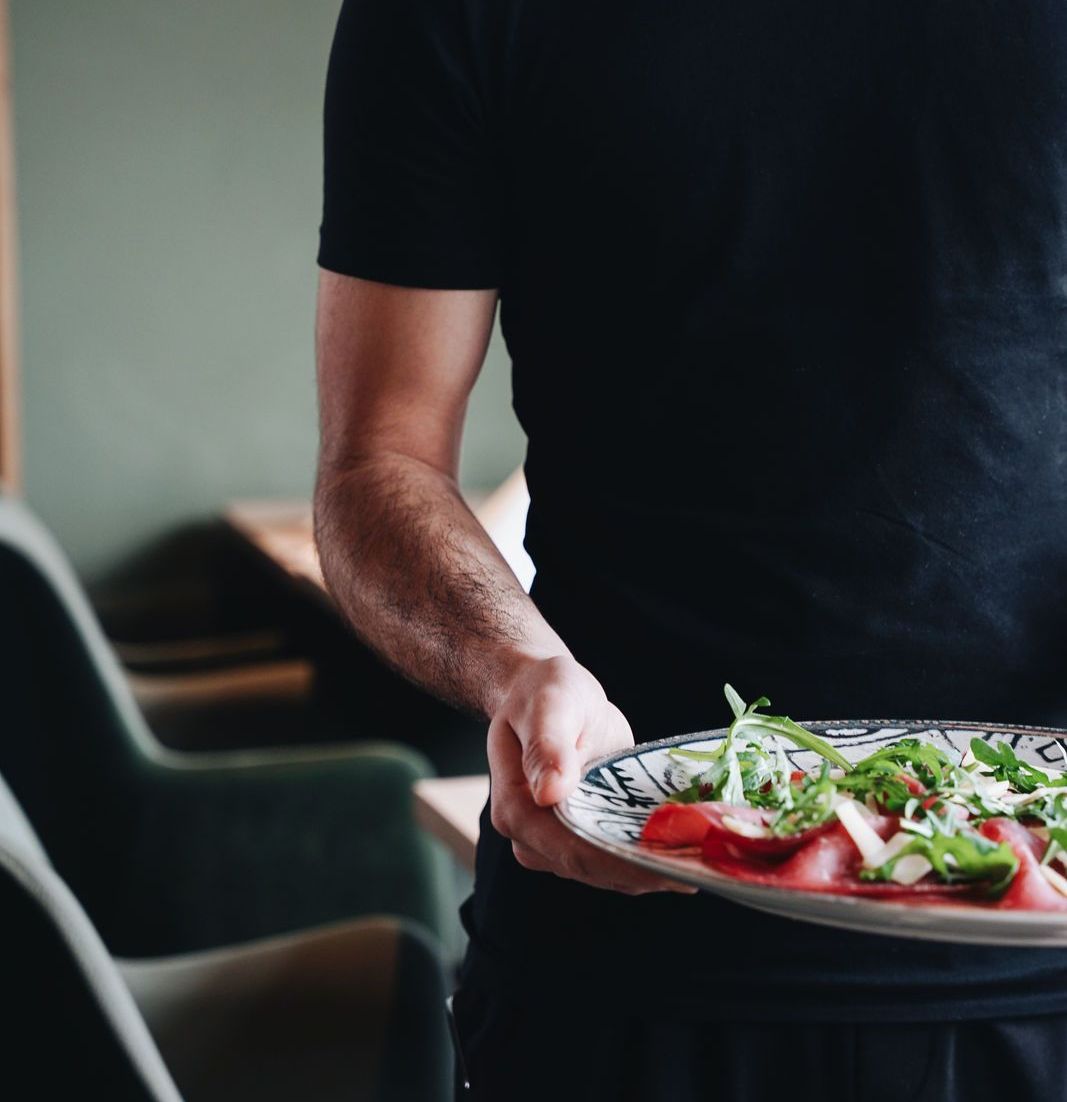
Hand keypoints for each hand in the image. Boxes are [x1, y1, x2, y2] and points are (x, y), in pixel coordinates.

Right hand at [488, 655, 696, 894]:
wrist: (547, 694)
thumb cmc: (544, 692)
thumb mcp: (549, 705)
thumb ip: (548, 745)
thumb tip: (550, 792)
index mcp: (516, 809)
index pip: (571, 850)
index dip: (621, 863)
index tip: (668, 866)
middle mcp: (531, 837)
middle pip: (593, 868)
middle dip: (646, 871)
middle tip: (701, 866)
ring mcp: (556, 843)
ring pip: (609, 871)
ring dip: (653, 868)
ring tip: (703, 859)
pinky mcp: (584, 836)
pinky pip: (617, 858)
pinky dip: (649, 856)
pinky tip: (687, 848)